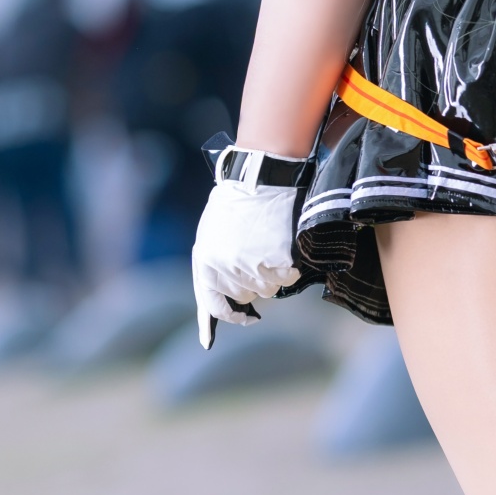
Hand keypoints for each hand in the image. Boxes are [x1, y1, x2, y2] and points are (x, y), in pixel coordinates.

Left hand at [192, 179, 301, 348]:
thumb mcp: (212, 230)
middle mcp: (226, 269)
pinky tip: (284, 244)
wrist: (262, 176)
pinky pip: (287, 277)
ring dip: (273, 273)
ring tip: (271, 245)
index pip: (215, 304)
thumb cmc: (237, 200)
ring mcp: (252, 267)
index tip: (244, 318)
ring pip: (269, 288)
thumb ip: (214, 260)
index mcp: (205, 262)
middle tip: (260, 257)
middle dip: (254, 282)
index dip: (230, 314)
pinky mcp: (277, 261)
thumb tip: (225, 290)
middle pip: (246, 296)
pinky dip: (290, 266)